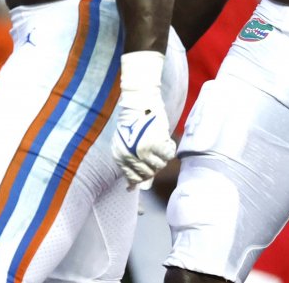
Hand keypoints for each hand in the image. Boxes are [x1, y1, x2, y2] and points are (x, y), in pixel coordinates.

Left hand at [111, 52, 175, 188]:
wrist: (139, 101)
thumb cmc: (132, 121)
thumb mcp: (125, 143)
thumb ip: (130, 164)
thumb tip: (134, 187)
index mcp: (119, 155)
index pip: (133, 178)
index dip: (141, 177)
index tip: (146, 171)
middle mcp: (130, 155)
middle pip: (148, 174)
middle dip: (152, 167)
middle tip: (153, 153)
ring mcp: (144, 150)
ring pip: (159, 166)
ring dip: (160, 158)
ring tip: (157, 145)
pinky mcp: (156, 144)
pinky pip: (168, 156)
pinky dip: (168, 149)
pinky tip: (164, 140)